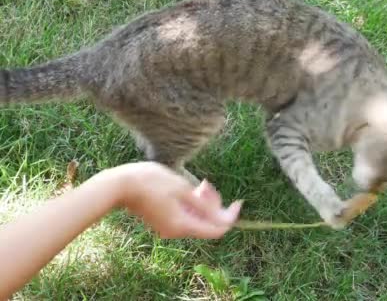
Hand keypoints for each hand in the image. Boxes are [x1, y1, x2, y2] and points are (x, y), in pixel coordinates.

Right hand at [106, 162, 241, 238]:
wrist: (120, 185)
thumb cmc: (151, 182)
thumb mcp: (183, 189)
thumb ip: (205, 205)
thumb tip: (224, 217)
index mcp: (183, 224)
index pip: (217, 229)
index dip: (230, 217)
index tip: (238, 202)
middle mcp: (177, 230)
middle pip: (207, 223)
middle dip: (214, 204)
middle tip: (206, 184)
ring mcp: (169, 227)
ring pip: (197, 218)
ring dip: (203, 202)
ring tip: (199, 183)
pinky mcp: (163, 220)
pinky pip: (186, 215)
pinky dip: (192, 203)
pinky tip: (189, 188)